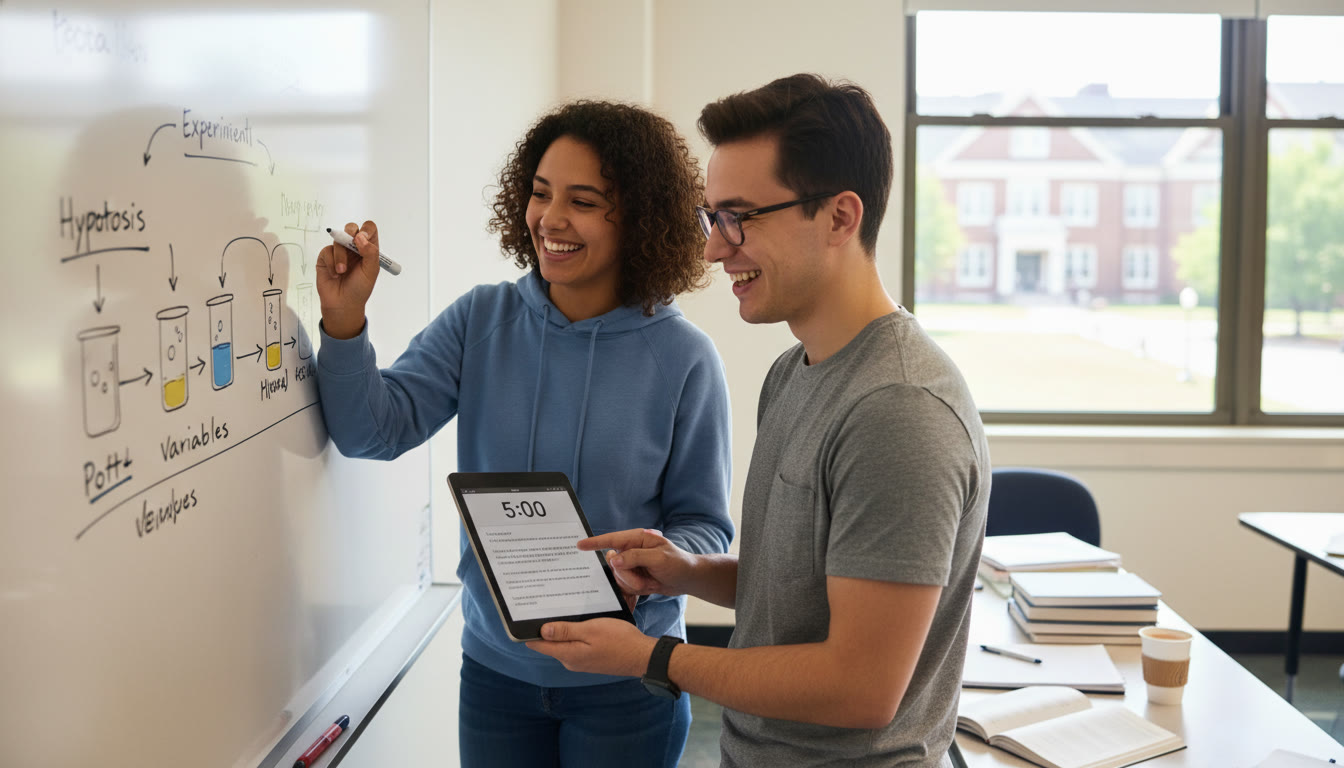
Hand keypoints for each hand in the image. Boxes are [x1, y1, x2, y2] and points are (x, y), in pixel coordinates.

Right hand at [315, 220, 379, 338]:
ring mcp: (339, 251)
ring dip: (341, 256)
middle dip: (350, 234)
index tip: (363, 238)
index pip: (369, 229)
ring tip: (342, 271)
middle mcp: (354, 248)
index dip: (366, 229)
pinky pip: (327, 251)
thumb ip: (370, 252)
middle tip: (351, 244)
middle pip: (351, 228)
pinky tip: (334, 274)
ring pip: (338, 240)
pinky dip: (331, 263)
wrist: (343, 304)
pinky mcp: (326, 257)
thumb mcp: (371, 271)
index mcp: (368, 249)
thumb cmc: (359, 289)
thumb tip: (360, 236)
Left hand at [526, 618, 656, 677]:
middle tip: (543, 606)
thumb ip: (566, 631)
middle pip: (550, 644)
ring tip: (561, 610)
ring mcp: (580, 662)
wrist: (641, 656)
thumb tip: (542, 631)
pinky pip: (575, 645)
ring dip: (561, 630)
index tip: (524, 616)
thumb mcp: (591, 630)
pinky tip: (579, 622)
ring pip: (563, 644)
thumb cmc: (619, 640)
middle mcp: (571, 661)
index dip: (528, 632)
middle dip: (545, 627)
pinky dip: (573, 634)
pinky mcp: (590, 659)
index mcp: (568, 654)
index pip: (539, 645)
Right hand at [581, 528, 696, 597]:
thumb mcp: (659, 558)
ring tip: (650, 582)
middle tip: (645, 579)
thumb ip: (636, 557)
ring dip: (633, 584)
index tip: (580, 545)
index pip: (612, 540)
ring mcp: (632, 565)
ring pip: (618, 578)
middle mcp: (632, 551)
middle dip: (627, 575)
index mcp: (638, 539)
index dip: (595, 542)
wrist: (688, 579)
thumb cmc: (678, 563)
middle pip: (614, 564)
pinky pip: (624, 586)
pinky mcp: (633, 578)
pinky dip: (634, 590)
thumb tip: (614, 559)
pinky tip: (649, 586)